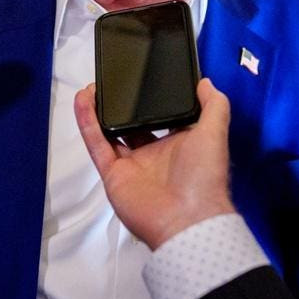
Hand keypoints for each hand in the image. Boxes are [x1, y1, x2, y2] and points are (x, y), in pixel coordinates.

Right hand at [75, 78, 236, 249]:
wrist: (185, 219)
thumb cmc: (204, 180)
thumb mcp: (215, 133)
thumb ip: (214, 105)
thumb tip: (206, 82)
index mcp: (179, 144)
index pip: (162, 116)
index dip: (152, 99)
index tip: (144, 78)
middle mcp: (154, 154)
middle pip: (132, 123)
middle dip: (122, 105)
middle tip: (112, 83)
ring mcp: (132, 164)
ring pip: (110, 132)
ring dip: (100, 110)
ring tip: (92, 87)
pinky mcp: (113, 174)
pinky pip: (97, 145)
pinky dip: (88, 123)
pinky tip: (83, 101)